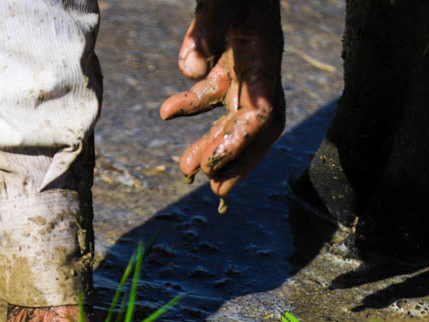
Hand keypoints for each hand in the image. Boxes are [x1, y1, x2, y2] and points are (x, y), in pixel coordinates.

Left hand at [160, 0, 284, 197]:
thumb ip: (205, 27)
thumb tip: (189, 70)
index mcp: (264, 54)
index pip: (263, 112)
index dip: (241, 143)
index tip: (214, 166)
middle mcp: (259, 65)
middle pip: (254, 125)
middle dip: (235, 158)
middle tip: (212, 188)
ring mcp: (244, 64)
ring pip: (233, 115)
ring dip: (212, 142)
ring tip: (187, 168)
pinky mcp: (227, 59)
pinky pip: (213, 93)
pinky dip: (190, 106)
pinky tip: (164, 113)